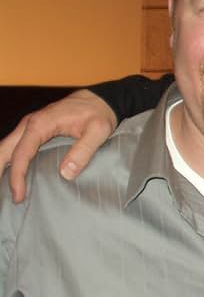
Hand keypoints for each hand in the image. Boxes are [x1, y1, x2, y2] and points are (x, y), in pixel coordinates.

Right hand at [0, 90, 115, 202]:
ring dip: (2, 165)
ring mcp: (30, 125)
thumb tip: (65, 173)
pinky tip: (12, 174)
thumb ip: (83, 151)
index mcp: (41, 124)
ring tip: (3, 188)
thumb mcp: (98, 132)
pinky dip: (10, 160)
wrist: (101, 99)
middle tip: (6, 196)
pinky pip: (16, 145)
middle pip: (4, 149)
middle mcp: (30, 123)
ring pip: (6, 147)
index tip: (19, 196)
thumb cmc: (99, 114)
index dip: (17, 176)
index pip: (21, 154)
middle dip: (0, 171)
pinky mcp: (35, 129)